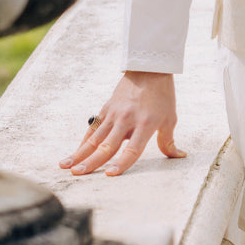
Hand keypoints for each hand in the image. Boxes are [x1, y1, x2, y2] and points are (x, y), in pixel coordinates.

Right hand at [59, 71, 186, 176]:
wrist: (149, 69)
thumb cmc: (162, 95)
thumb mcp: (170, 118)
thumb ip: (168, 141)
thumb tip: (178, 156)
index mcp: (145, 124)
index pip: (132, 149)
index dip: (121, 163)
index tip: (110, 175)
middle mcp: (127, 119)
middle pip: (107, 145)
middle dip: (91, 161)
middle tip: (78, 174)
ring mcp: (114, 114)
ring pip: (95, 138)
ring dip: (80, 153)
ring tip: (66, 165)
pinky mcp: (107, 108)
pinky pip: (94, 128)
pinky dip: (84, 141)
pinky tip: (75, 152)